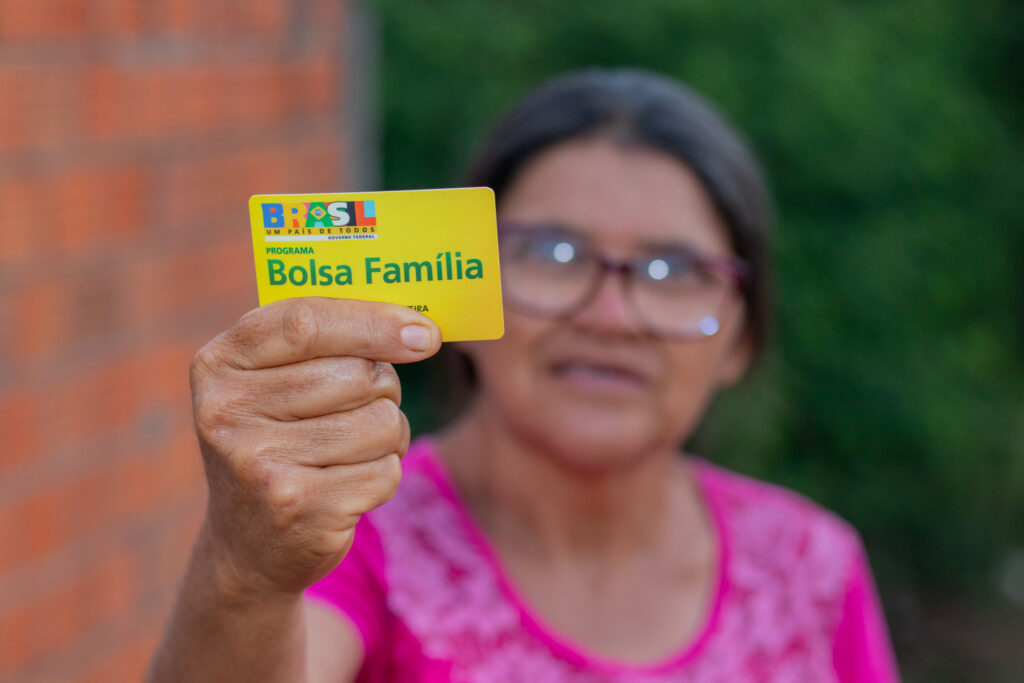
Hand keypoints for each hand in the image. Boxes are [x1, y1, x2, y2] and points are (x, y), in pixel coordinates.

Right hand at [188, 297, 439, 597]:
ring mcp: (259, 463)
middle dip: (382, 389)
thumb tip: (422, 331)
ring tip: (351, 451)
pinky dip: (383, 475)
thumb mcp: (275, 380)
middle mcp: (228, 411)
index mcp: (219, 363)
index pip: (307, 322)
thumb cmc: (281, 439)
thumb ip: (328, 339)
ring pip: (381, 421)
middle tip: (359, 410)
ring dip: (386, 435)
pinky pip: (385, 471)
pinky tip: (347, 487)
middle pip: (358, 374)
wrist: (248, 544)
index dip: (374, 321)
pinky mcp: (299, 508)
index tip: (425, 333)